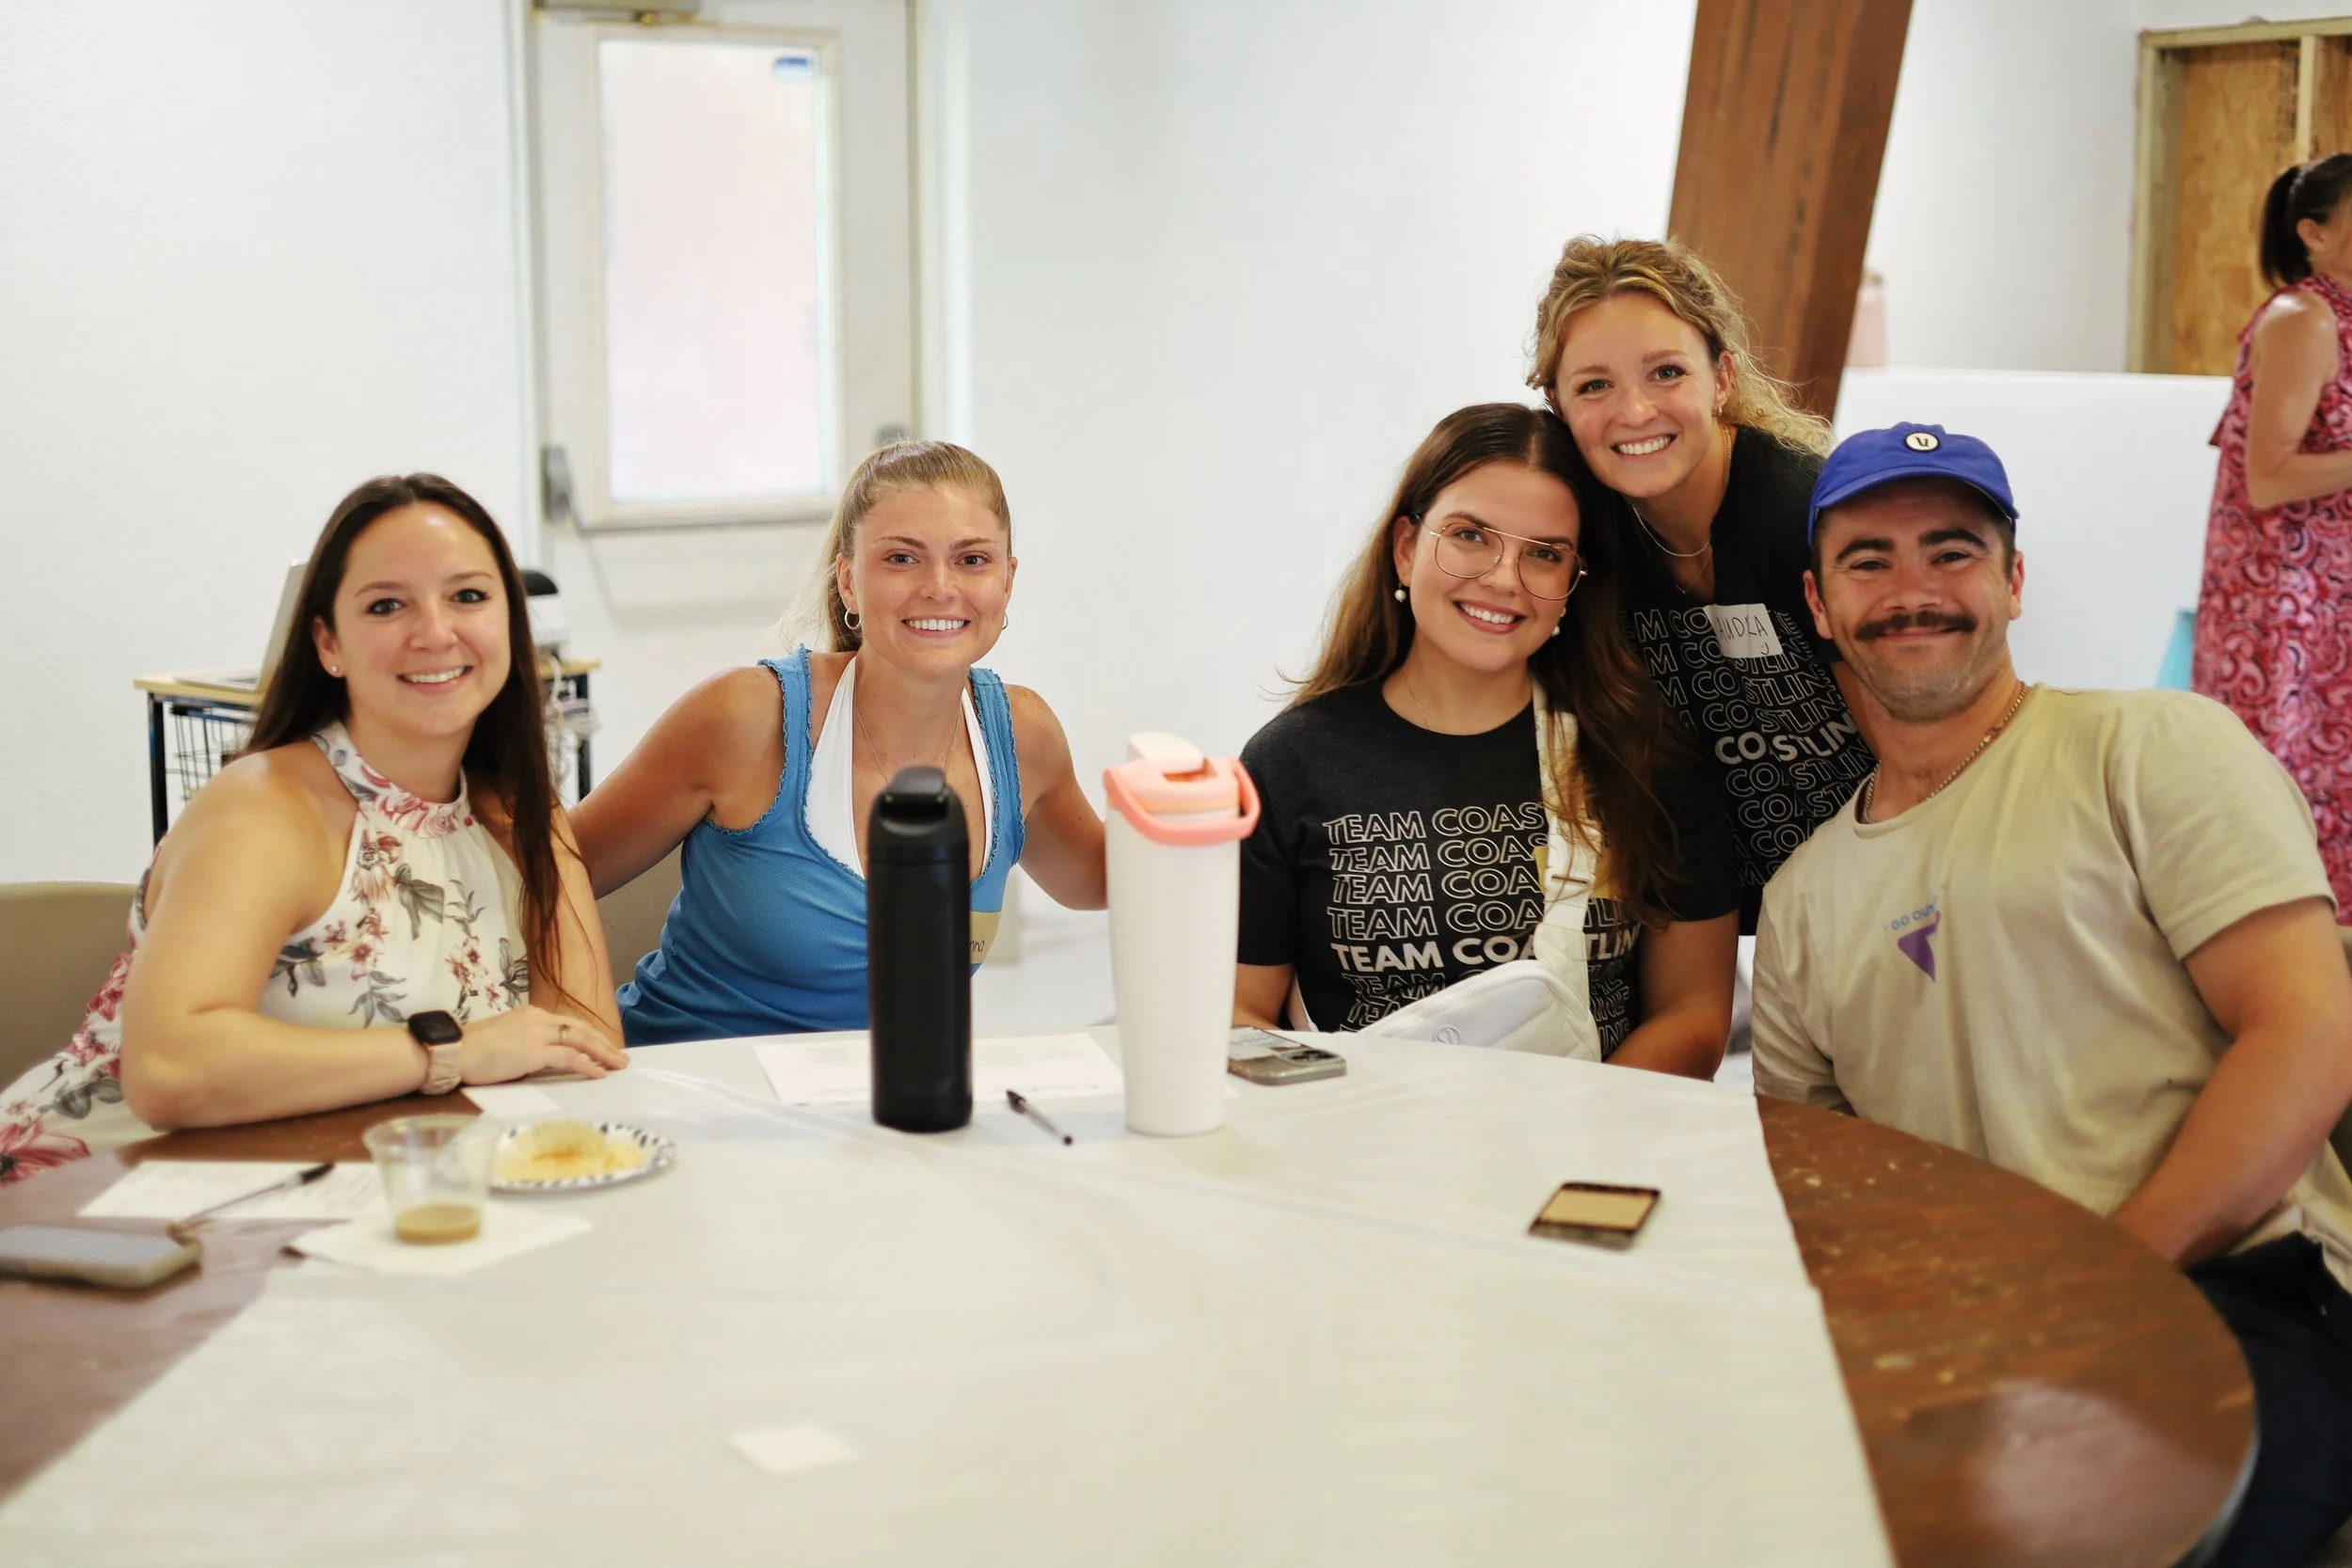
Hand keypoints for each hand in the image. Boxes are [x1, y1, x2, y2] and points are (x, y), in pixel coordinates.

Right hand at [452, 1006, 627, 1083]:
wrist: (452, 1051)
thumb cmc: (473, 1051)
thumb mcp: (507, 1040)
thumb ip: (529, 1044)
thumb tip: (548, 1059)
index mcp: (532, 1014)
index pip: (569, 1023)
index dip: (590, 1036)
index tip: (605, 1047)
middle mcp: (538, 1019)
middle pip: (581, 1029)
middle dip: (604, 1044)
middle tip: (621, 1058)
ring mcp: (536, 1033)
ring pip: (580, 1040)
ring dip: (603, 1053)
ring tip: (618, 1066)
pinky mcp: (533, 1051)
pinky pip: (568, 1057)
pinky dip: (587, 1065)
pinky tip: (598, 1074)